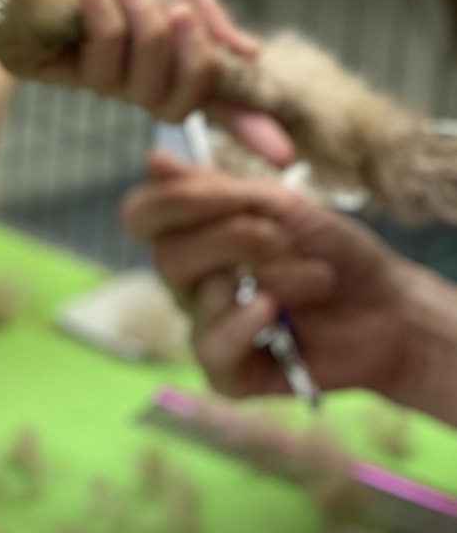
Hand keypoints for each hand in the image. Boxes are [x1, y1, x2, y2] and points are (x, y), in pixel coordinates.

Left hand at [18, 0, 290, 163]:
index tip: (280, 150)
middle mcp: (116, 55)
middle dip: (191, 63)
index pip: (197, 88)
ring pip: (136, 91)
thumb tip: (247, 54)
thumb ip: (199, 6)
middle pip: (171, 103)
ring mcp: (77, 61)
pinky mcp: (34, 60)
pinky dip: (108, 30)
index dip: (240, 121)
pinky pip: (96, 73)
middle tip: (180, 15)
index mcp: (149, 33)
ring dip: (144, 35)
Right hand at [123, 152, 422, 404]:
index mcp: (194, 235)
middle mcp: (190, 282)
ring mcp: (208, 327)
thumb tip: (154, 159)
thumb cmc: (333, 251)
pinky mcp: (230, 373)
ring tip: (316, 279)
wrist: (389, 305)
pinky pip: (211, 351)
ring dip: (270, 279)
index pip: (142, 216)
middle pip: (166, 258)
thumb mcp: (279, 205)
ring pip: (196, 300)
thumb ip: (215, 188)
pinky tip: (275, 316)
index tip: (230, 195)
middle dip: (232, 239)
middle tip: (282, 240)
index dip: (174, 201)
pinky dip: (243, 327)